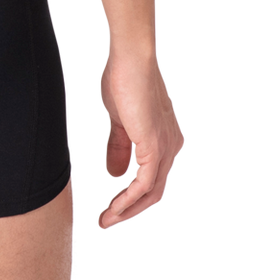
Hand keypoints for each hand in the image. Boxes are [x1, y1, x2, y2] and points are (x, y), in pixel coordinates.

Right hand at [95, 51, 184, 230]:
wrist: (131, 57)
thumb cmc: (124, 78)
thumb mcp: (119, 120)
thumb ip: (119, 148)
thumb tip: (114, 175)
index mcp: (166, 140)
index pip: (153, 180)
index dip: (132, 197)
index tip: (110, 208)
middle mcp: (172, 147)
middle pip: (155, 193)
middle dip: (130, 210)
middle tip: (106, 222)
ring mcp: (166, 149)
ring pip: (151, 193)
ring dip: (126, 210)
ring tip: (105, 221)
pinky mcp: (155, 148)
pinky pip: (143, 185)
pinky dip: (127, 200)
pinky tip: (112, 208)